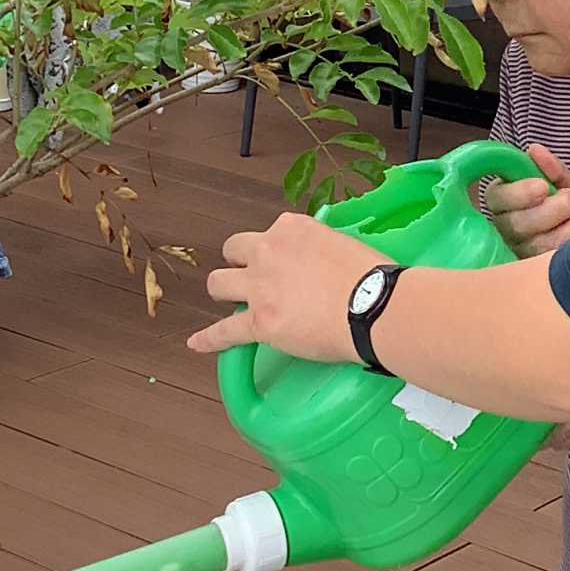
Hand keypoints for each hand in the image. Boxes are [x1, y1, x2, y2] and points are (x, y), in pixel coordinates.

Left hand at [186, 212, 391, 362]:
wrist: (372, 305)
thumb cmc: (370, 277)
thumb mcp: (343, 242)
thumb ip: (322, 247)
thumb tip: (323, 262)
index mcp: (291, 228)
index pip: (268, 234)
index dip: (272, 251)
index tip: (280, 263)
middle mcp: (268, 250)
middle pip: (233, 250)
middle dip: (239, 264)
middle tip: (251, 279)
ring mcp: (259, 286)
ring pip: (218, 283)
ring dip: (223, 292)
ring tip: (230, 303)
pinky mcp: (258, 321)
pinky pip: (223, 330)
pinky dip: (209, 338)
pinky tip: (197, 342)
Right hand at [484, 144, 569, 259]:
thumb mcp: (566, 182)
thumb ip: (551, 168)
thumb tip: (535, 150)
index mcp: (504, 200)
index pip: (497, 197)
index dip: (518, 193)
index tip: (543, 186)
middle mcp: (506, 228)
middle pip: (515, 224)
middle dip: (548, 211)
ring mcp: (522, 253)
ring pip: (535, 244)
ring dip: (565, 227)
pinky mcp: (539, 271)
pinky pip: (553, 261)